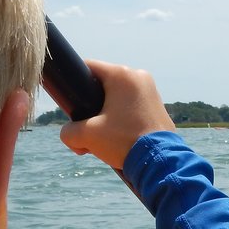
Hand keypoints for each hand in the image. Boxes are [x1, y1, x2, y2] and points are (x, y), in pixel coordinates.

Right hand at [59, 60, 174, 168]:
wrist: (159, 161)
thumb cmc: (124, 142)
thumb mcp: (88, 136)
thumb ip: (69, 132)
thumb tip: (69, 133)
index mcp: (122, 75)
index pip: (88, 67)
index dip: (74, 83)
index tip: (71, 101)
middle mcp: (139, 77)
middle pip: (103, 85)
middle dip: (92, 106)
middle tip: (89, 128)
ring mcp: (151, 91)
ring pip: (118, 97)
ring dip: (107, 114)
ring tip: (105, 138)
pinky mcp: (158, 105)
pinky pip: (133, 106)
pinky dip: (123, 118)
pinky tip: (120, 137)